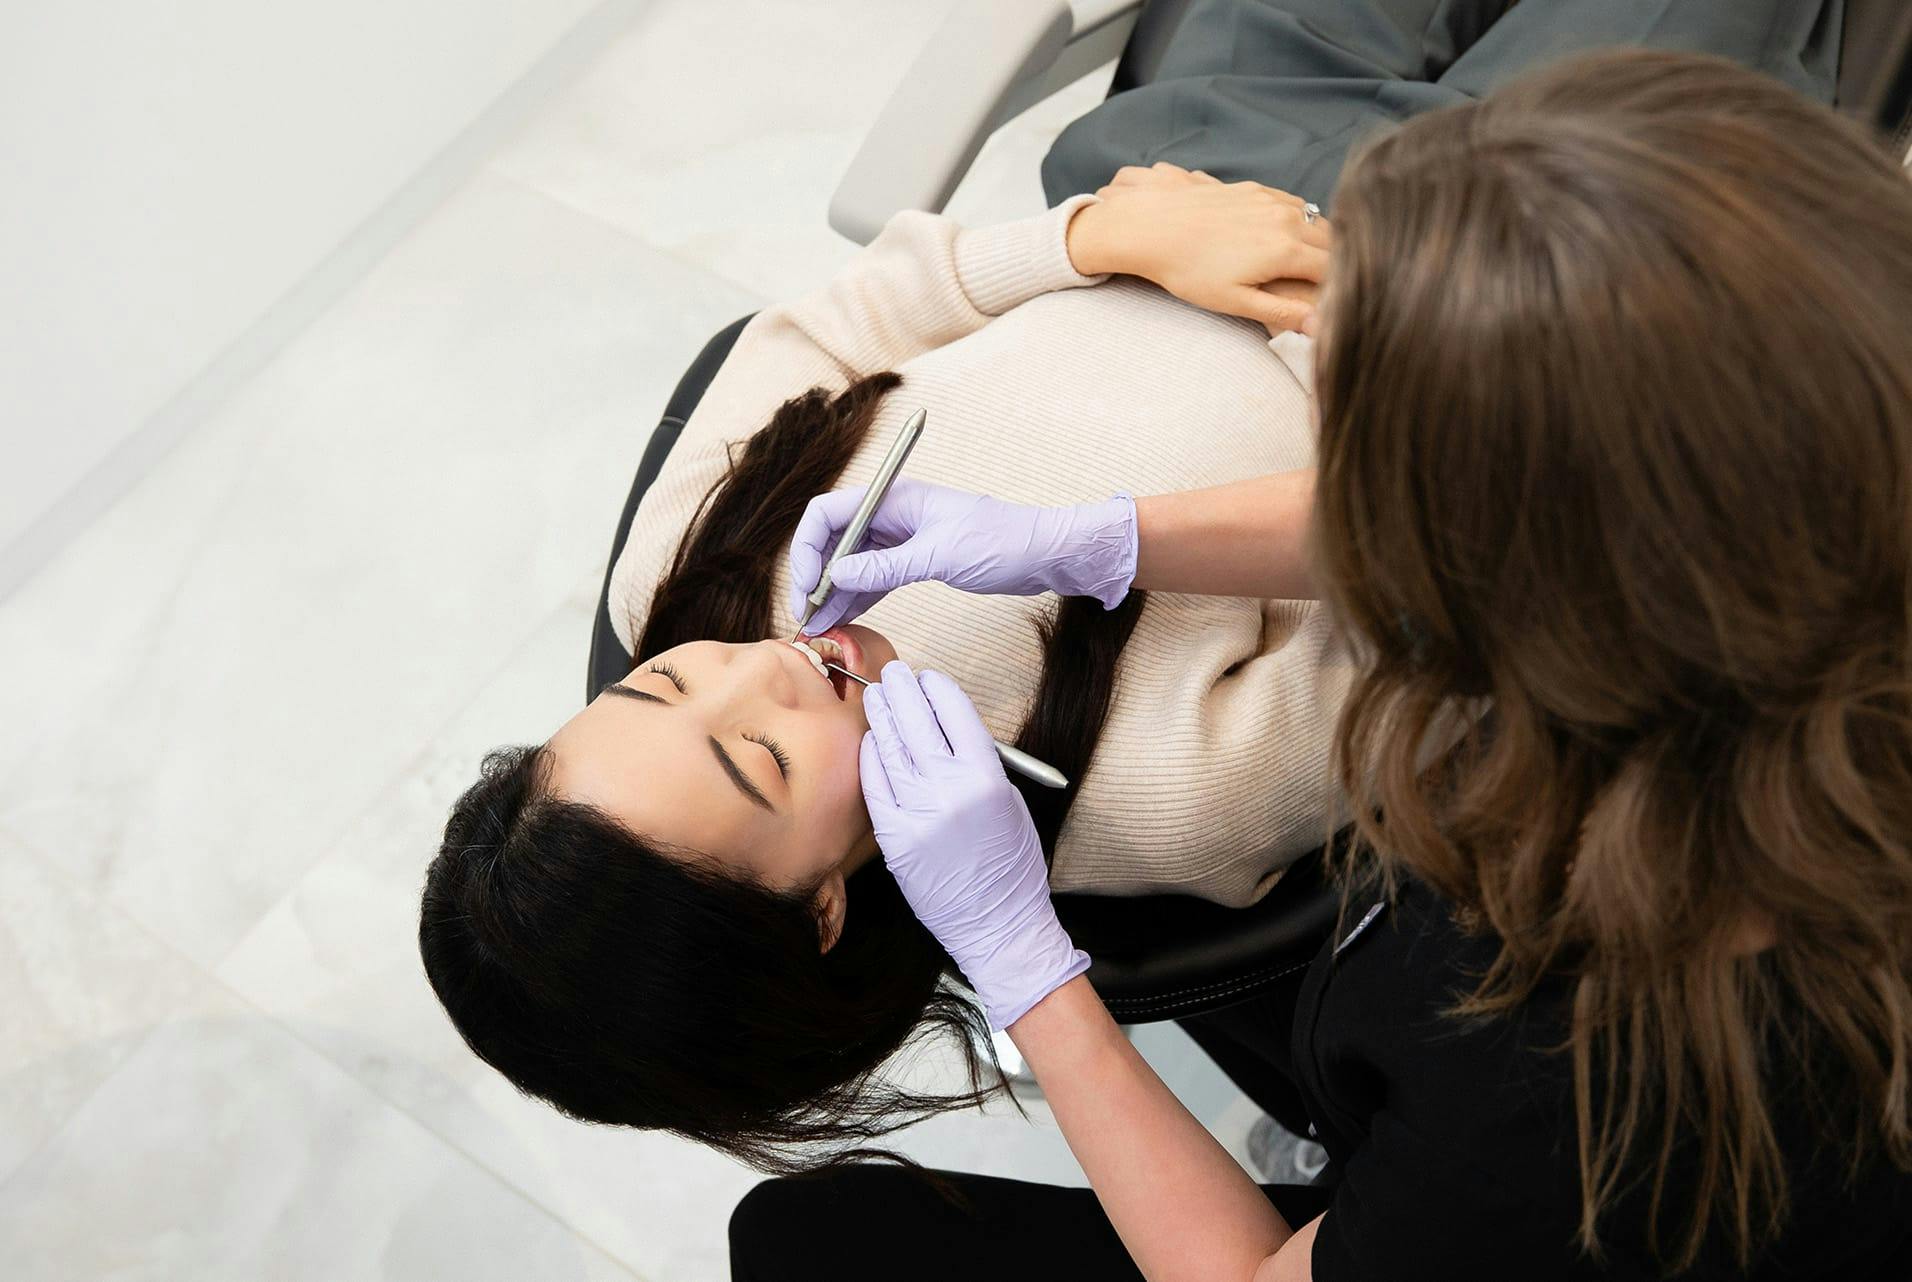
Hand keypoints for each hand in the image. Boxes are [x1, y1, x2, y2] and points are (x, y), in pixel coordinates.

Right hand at [788, 479, 1136, 634]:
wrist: (1046, 553)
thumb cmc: (1002, 542)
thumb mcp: (939, 556)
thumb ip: (885, 567)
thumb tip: (836, 576)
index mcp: (893, 499)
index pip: (828, 513)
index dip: (808, 549)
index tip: (809, 586)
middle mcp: (891, 516)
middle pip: (834, 541)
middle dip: (816, 576)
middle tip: (807, 615)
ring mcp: (902, 540)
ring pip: (852, 565)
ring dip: (834, 594)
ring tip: (818, 628)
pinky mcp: (916, 562)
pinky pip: (875, 579)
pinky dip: (857, 599)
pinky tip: (843, 620)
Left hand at [859, 661, 1088, 1029]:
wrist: (998, 923)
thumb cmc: (1010, 862)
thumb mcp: (1008, 801)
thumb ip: (977, 762)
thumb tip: (943, 724)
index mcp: (987, 777)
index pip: (955, 713)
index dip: (937, 688)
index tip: (928, 678)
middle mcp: (950, 791)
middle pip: (918, 722)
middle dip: (903, 691)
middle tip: (894, 674)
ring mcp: (918, 815)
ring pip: (891, 750)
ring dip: (882, 717)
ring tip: (876, 696)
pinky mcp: (895, 839)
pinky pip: (876, 786)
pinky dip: (871, 759)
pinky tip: (870, 742)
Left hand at [1066, 162, 1329, 334]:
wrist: (1150, 226)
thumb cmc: (1187, 271)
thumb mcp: (1234, 301)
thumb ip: (1280, 312)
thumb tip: (1318, 326)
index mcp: (1286, 250)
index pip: (1334, 270)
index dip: (1338, 288)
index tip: (1335, 304)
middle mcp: (1286, 219)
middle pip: (1332, 241)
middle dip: (1334, 263)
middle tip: (1325, 287)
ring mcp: (1270, 199)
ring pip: (1314, 219)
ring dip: (1318, 240)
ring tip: (1309, 266)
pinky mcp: (1254, 188)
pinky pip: (1292, 203)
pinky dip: (1299, 220)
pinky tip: (1286, 236)